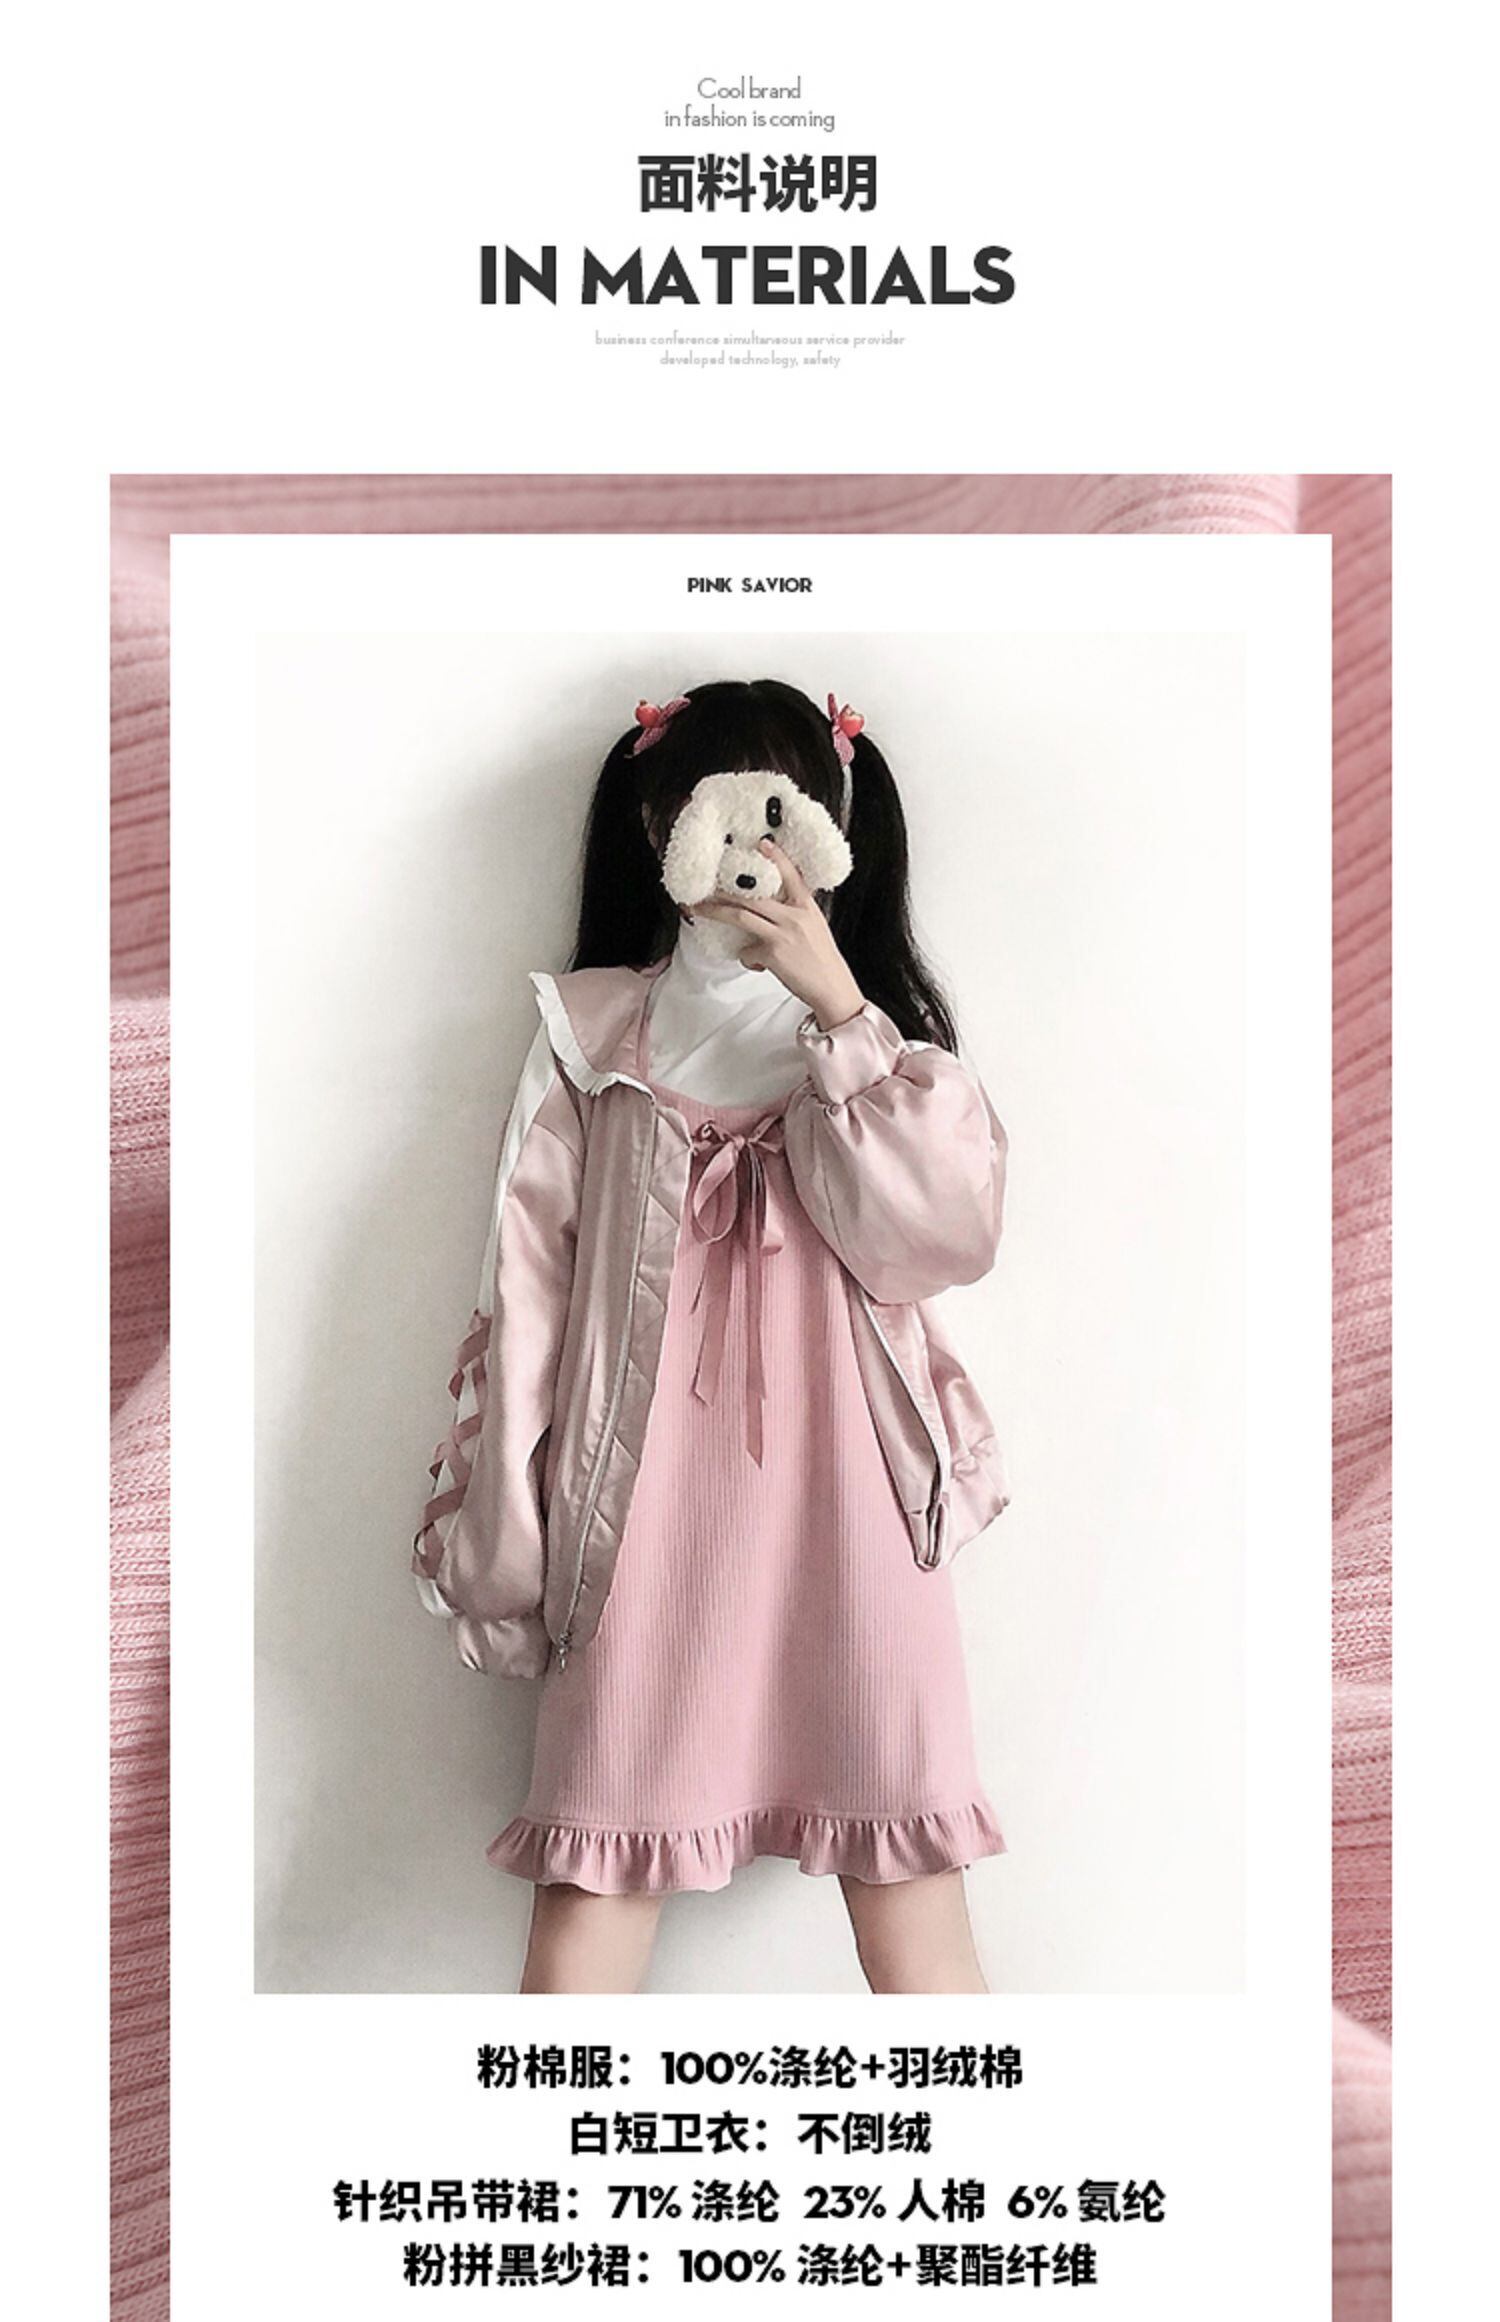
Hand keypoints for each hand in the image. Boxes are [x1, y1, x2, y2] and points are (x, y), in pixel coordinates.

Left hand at [693, 838, 865, 1029]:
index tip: (763, 843)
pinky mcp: (773, 954)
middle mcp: (794, 916)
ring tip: (697, 909)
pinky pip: (746, 951)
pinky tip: (758, 964)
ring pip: (740, 916)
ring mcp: (782, 933)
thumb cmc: (822, 960)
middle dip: (723, 889)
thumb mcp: (814, 927)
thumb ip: (794, 914)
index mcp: (806, 906)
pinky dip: (747, 958)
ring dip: (715, 912)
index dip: (777, 857)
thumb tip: (768, 913)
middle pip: (752, 895)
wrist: (832, 987)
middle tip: (704, 885)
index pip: (791, 875)